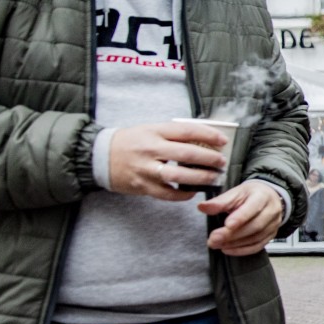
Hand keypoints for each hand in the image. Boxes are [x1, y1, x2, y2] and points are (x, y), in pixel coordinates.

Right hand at [107, 121, 227, 200]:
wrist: (100, 156)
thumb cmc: (131, 141)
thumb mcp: (150, 129)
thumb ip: (173, 134)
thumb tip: (204, 139)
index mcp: (154, 132)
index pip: (187, 131)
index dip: (208, 135)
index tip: (222, 141)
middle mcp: (150, 149)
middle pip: (187, 154)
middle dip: (210, 159)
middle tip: (222, 163)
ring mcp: (146, 169)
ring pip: (179, 176)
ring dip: (201, 179)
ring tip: (213, 178)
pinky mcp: (142, 186)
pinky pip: (168, 194)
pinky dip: (184, 194)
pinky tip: (193, 191)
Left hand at [198, 180, 283, 255]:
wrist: (268, 197)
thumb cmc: (250, 195)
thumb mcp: (236, 192)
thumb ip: (220, 201)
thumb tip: (202, 207)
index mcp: (262, 196)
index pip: (253, 208)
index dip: (240, 217)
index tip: (226, 224)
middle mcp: (271, 211)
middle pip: (255, 226)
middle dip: (233, 234)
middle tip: (214, 239)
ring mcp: (273, 225)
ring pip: (256, 238)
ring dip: (235, 243)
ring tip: (217, 244)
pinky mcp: (271, 236)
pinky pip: (257, 246)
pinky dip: (242, 250)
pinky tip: (228, 249)